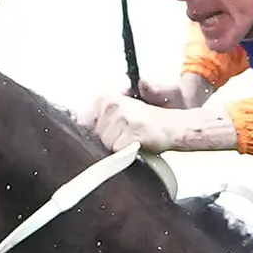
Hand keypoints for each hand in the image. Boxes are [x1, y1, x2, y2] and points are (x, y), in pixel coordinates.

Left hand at [81, 93, 236, 154]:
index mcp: (104, 98)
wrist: (174, 126)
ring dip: (115, 149)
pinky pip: (118, 151)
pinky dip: (126, 154)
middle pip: (92, 137)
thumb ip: (99, 120)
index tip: (102, 137)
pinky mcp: (132, 132)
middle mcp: (111, 105)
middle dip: (104, 143)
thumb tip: (78, 132)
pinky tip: (135, 146)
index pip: (80, 124)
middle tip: (123, 138)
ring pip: (104, 145)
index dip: (90, 136)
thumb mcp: (119, 114)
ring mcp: (122, 117)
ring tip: (130, 141)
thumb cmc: (147, 123)